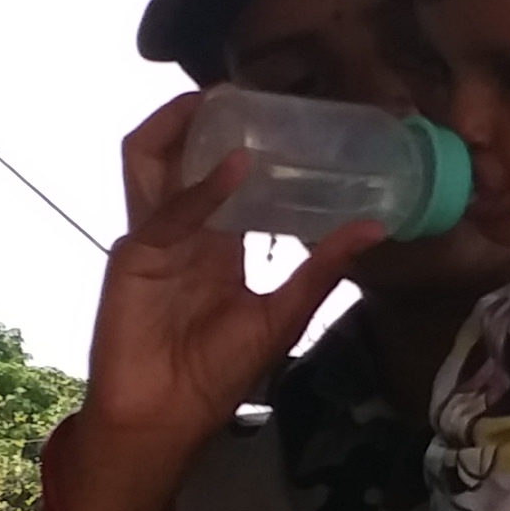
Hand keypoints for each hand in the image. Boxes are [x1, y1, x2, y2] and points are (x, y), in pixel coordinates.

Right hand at [57, 99, 382, 510]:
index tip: (284, 113)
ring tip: (215, 99)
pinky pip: (164, 211)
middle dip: (204, 118)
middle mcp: (180, 230)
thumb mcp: (282, 315)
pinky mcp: (134, 256)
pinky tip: (233, 167)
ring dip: (177, 127)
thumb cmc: (214, 376)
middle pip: (181, 155)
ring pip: (151, 162)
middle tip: (244, 90)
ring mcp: (152, 238)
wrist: (164, 420)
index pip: (226, 176)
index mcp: (213, 242)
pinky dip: (198, 188)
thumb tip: (375, 227)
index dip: (246, 142)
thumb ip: (320, 269)